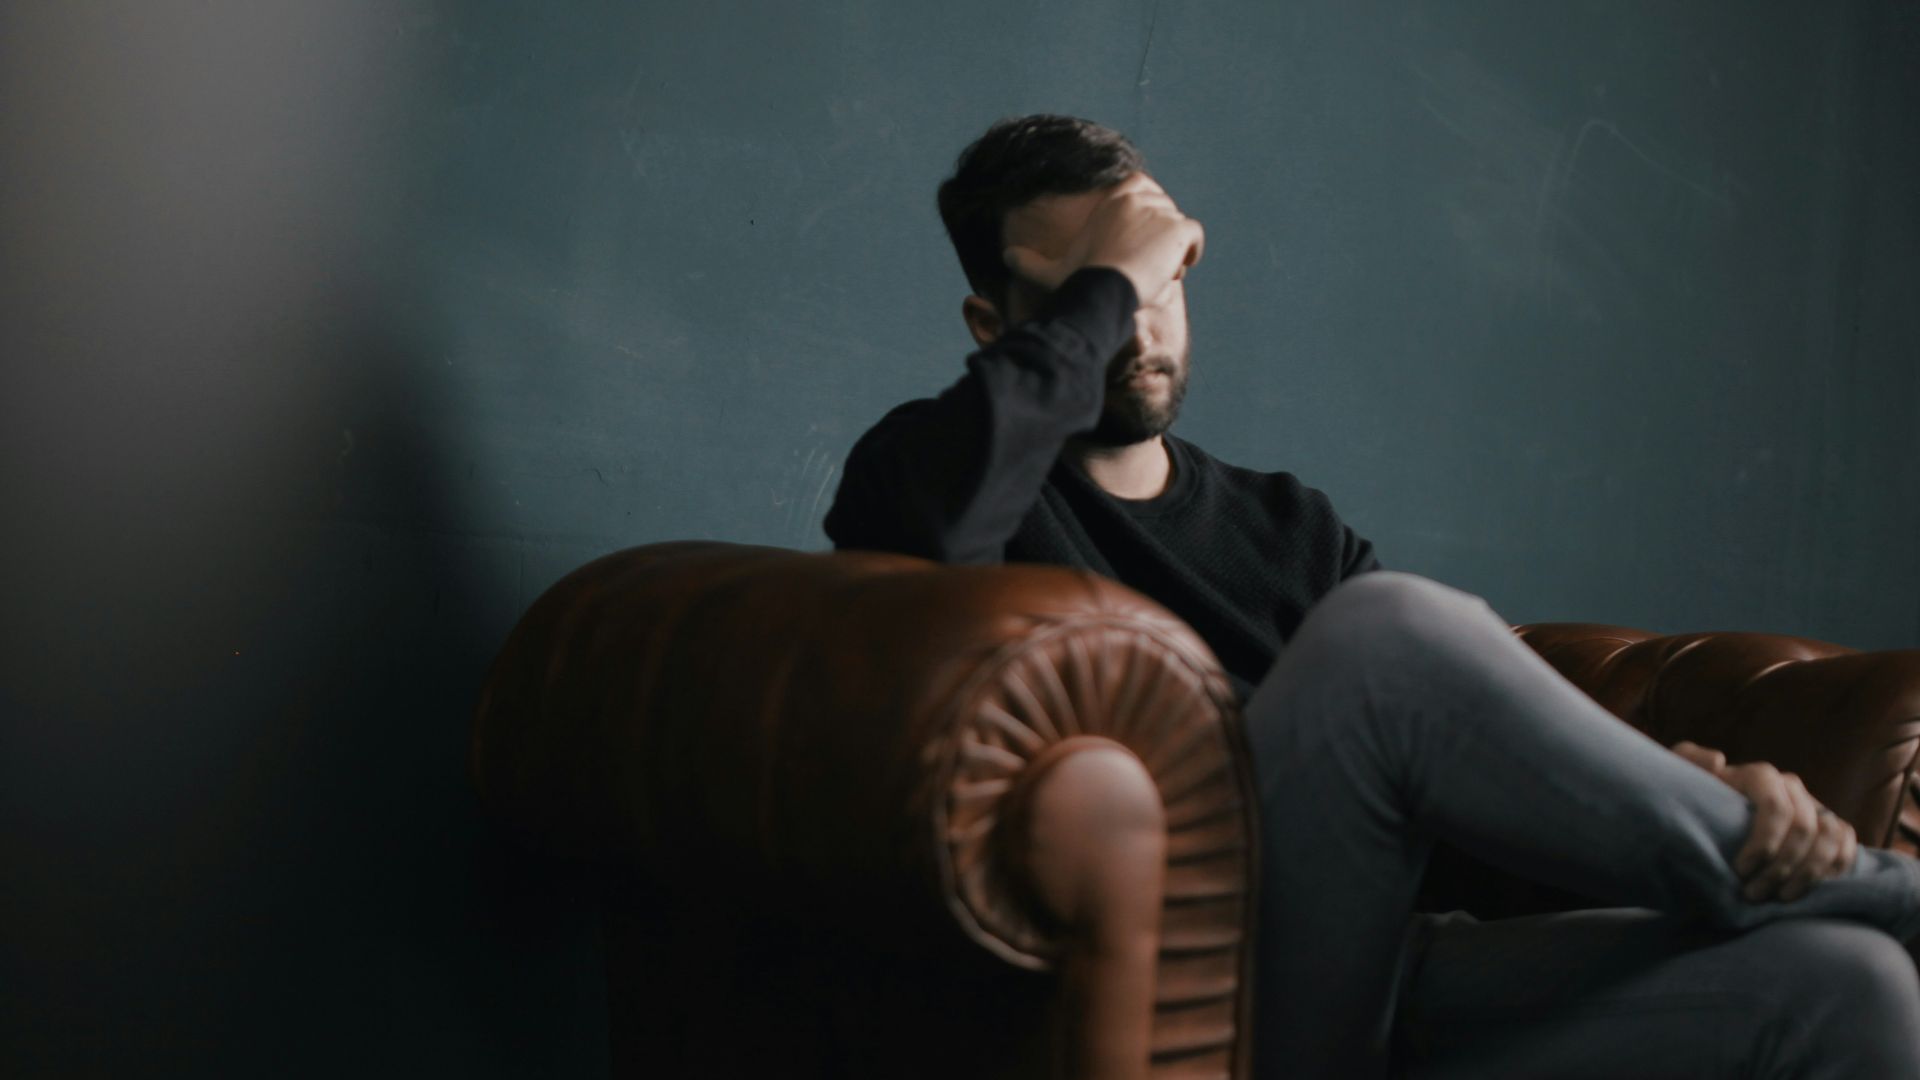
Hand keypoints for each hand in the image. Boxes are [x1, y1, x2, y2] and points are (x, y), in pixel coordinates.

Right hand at [1002, 171, 1204, 307]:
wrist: (1103, 289)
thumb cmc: (1078, 280)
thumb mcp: (1051, 270)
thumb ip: (1029, 262)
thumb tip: (1005, 257)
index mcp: (1114, 196)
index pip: (1143, 193)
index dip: (1143, 219)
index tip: (1136, 245)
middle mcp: (1139, 195)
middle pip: (1163, 212)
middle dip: (1158, 237)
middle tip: (1144, 266)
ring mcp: (1161, 210)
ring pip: (1178, 228)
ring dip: (1171, 251)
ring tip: (1155, 274)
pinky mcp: (1179, 228)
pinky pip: (1194, 237)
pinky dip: (1190, 253)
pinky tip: (1175, 270)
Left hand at [1671, 741, 1856, 901]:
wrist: (1710, 816)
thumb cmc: (1694, 800)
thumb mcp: (1681, 777)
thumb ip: (1688, 761)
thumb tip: (1718, 761)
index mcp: (1759, 776)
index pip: (1776, 806)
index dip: (1764, 842)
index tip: (1741, 870)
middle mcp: (1791, 788)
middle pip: (1803, 827)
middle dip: (1781, 866)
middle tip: (1754, 894)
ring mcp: (1813, 806)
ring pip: (1830, 836)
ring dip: (1809, 872)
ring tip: (1781, 898)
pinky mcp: (1829, 826)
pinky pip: (1847, 843)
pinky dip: (1836, 867)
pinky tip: (1812, 889)